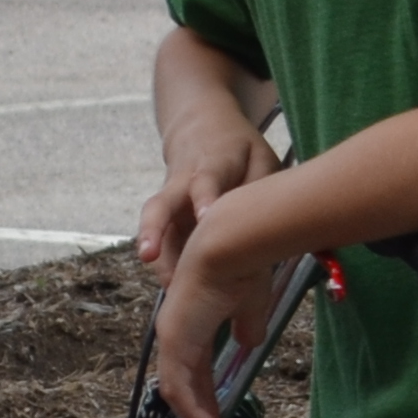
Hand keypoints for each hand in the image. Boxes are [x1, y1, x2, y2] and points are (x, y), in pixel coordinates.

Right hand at [134, 127, 275, 276]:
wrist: (199, 129)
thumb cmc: (238, 151)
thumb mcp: (259, 158)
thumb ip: (262, 186)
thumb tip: (269, 225)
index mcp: (212, 162)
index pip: (205, 179)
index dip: (204, 197)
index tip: (205, 216)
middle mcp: (182, 181)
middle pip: (161, 203)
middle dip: (153, 228)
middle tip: (149, 255)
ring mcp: (170, 200)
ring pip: (156, 228)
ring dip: (158, 255)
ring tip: (169, 287)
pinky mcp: (167, 215)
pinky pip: (163, 239)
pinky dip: (168, 263)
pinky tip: (179, 289)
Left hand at [145, 223, 263, 417]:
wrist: (232, 243)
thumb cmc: (243, 264)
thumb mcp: (251, 303)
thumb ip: (248, 324)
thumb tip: (249, 342)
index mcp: (192, 320)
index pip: (194, 366)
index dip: (207, 390)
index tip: (223, 411)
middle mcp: (176, 330)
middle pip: (183, 382)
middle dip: (200, 410)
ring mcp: (172, 336)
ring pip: (177, 391)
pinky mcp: (174, 341)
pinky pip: (178, 389)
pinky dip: (193, 412)